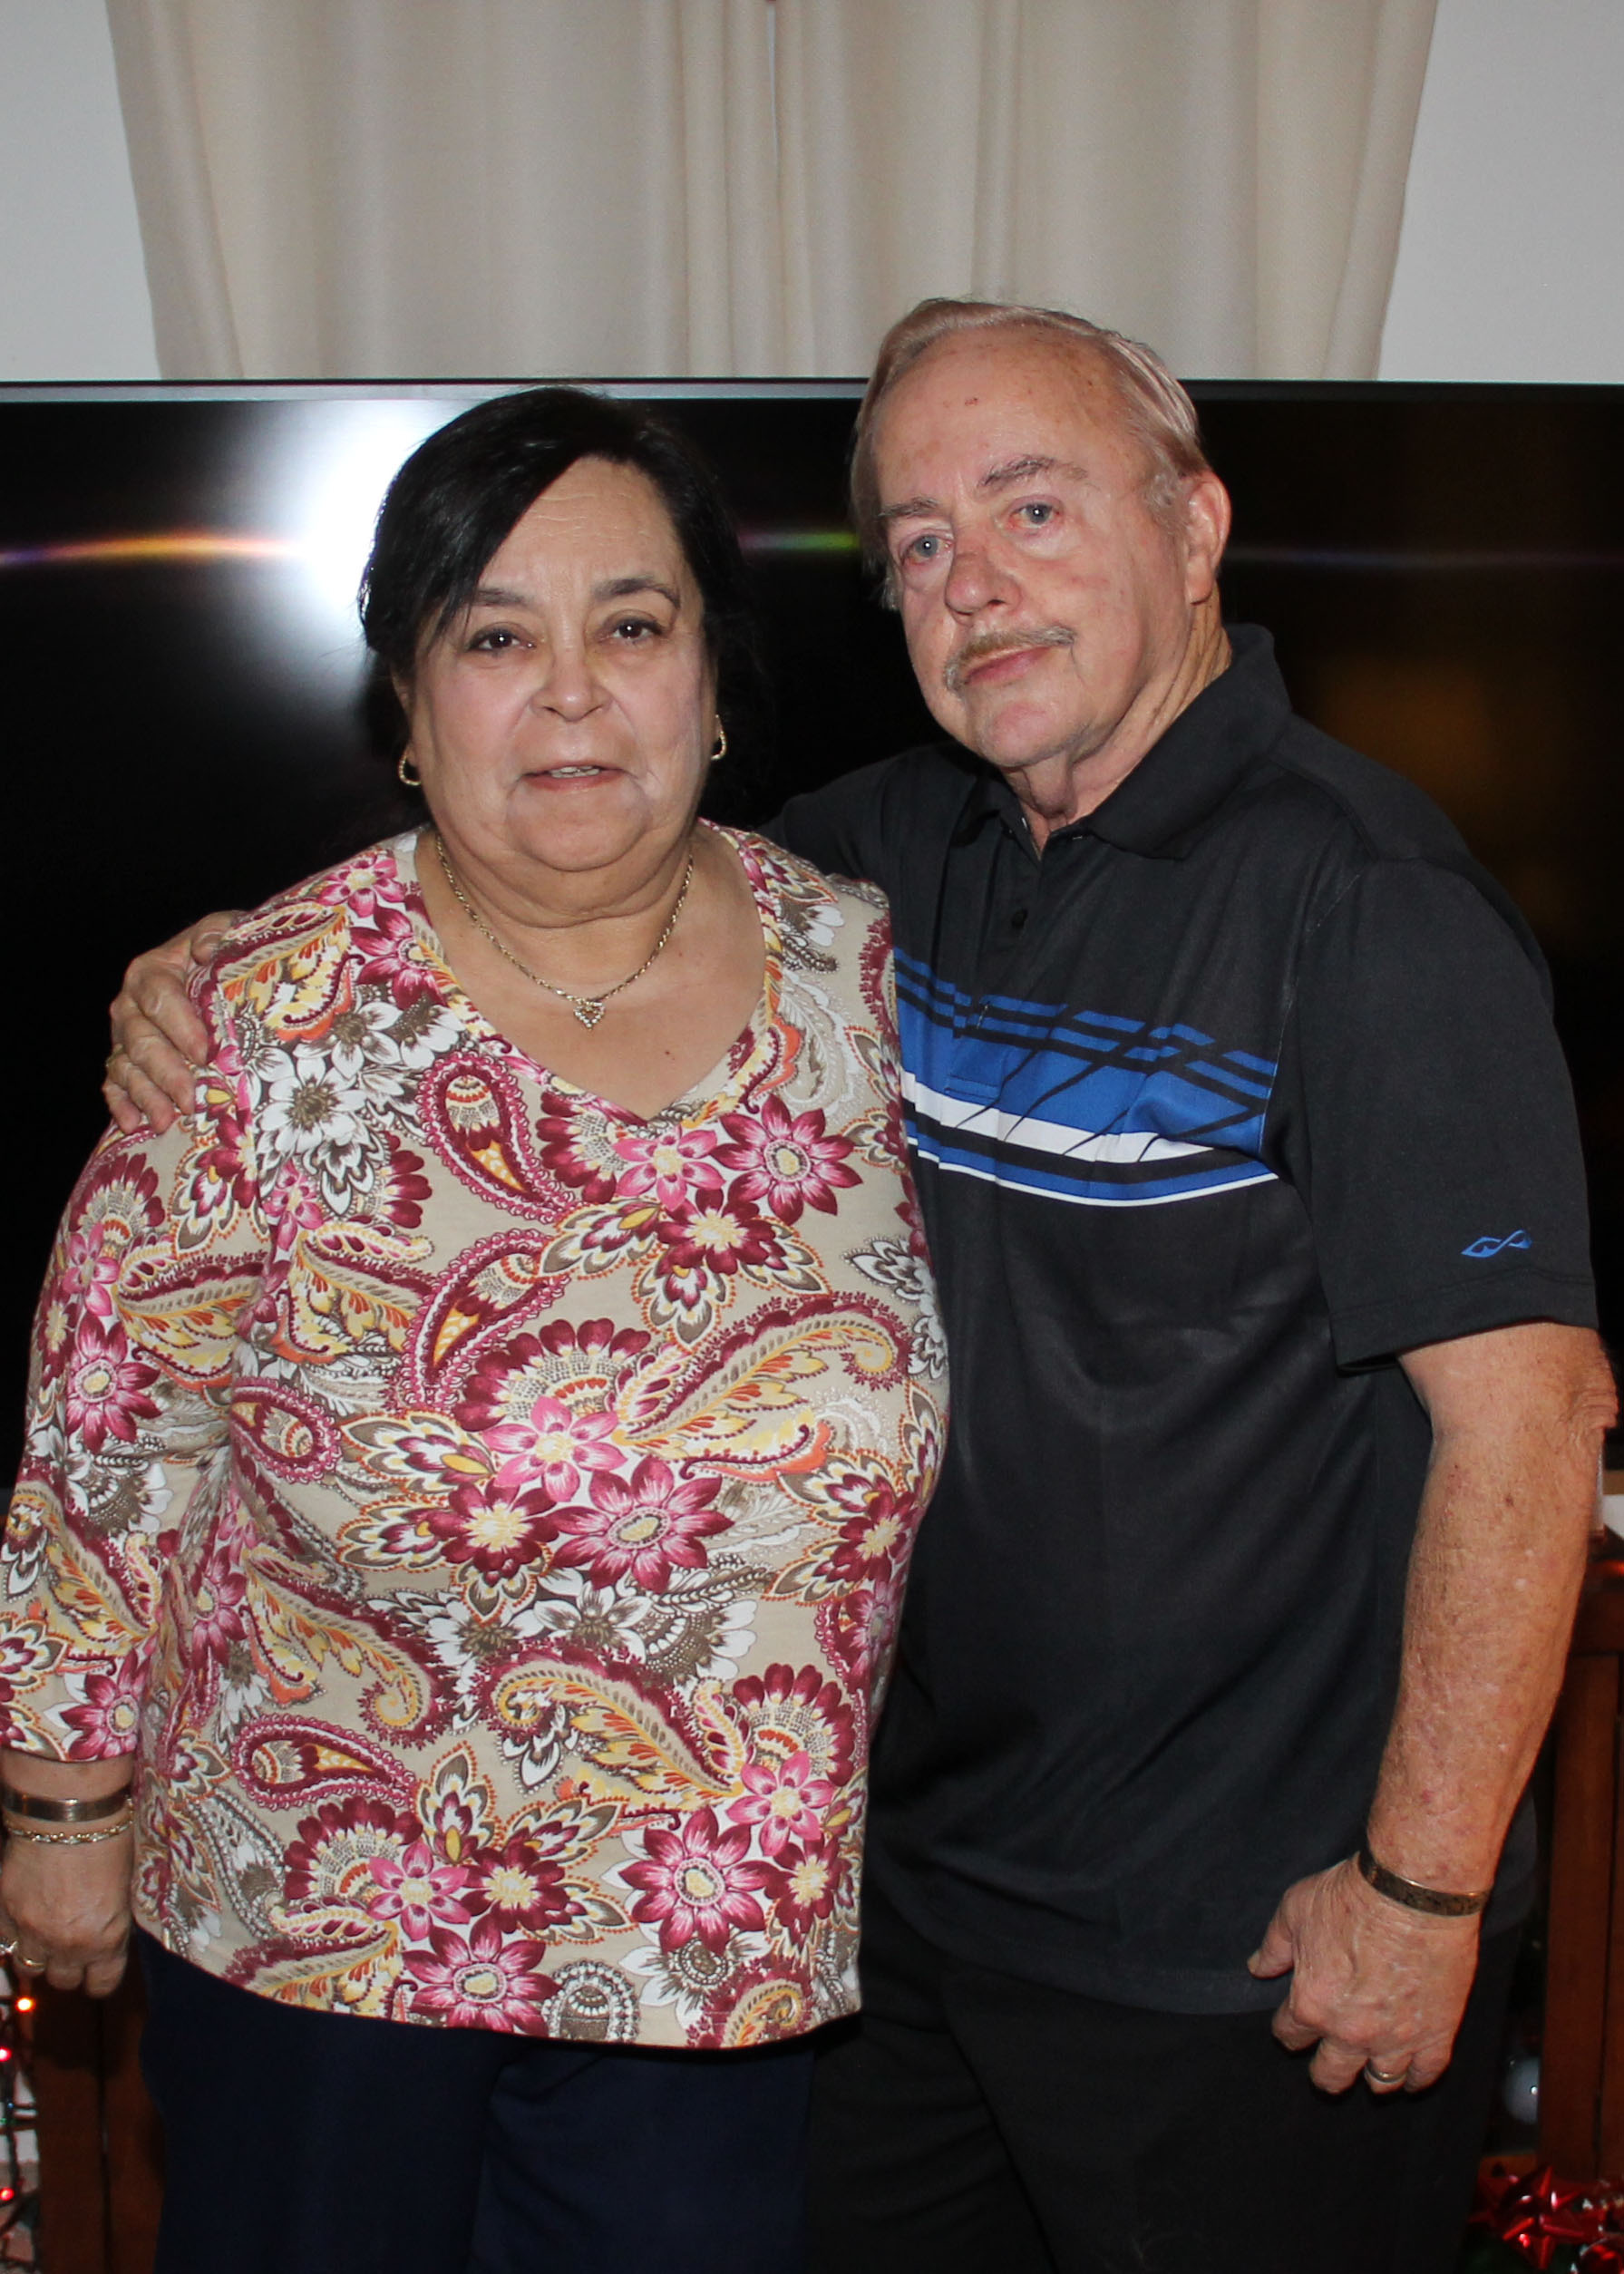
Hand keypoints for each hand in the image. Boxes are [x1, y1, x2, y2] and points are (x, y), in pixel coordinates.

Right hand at [0, 1826, 134, 1995]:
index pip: (102, 1984)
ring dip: (39, 1954)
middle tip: (73, 1945)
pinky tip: (26, 1911)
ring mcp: (32, 1931)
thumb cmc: (111, 1840)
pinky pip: (6, 1939)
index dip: (100, 1977)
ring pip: (29, 1967)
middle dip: (69, 1966)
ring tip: (47, 1932)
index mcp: (106, 1939)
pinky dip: (14, 1931)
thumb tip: (106, 1930)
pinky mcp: (5, 1912)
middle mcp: (68, 1945)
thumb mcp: (125, 1886)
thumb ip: (112, 1919)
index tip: (99, 1969)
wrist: (70, 1813)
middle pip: (63, 1981)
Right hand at [104, 911, 240, 1133]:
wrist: (221, 971)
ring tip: (166, 1120)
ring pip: (127, 1066)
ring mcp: (124, 1036)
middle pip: (141, 1040)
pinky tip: (134, 1124)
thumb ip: (217, 934)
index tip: (205, 1053)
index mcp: (150, 972)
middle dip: (166, 1072)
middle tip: (191, 1099)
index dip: (180, 1027)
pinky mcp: (125, 1060)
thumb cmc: (226, 954)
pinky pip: (114, 1084)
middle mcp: (130, 1005)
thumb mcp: (229, 934)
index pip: (160, 1000)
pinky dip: (121, 1104)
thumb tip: (205, 949)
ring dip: (145, 1095)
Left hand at [1248, 1855, 1480, 2093]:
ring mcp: (1395, 2039)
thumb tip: (1257, 1969)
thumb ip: (1274, 1947)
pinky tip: (1412, 2075)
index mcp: (1311, 2005)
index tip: (1294, 2023)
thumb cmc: (1350, 1897)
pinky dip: (1417, 2079)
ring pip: (1380, 2082)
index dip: (1289, 2029)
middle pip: (1331, 2075)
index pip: (1290, 2036)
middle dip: (1325, 2071)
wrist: (1412, 1893)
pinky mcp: (1435, 2035)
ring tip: (1371, 2071)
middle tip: (1328, 2064)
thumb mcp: (1294, 1911)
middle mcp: (1350, 2033)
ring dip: (1372, 2077)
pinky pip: (1425, 2074)